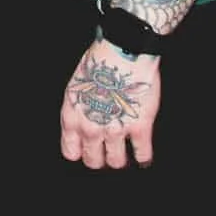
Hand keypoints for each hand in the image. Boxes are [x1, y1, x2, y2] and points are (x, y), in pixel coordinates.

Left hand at [60, 38, 159, 168]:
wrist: (121, 53)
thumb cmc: (97, 65)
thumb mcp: (75, 89)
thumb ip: (78, 111)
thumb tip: (82, 126)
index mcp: (71, 117)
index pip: (71, 152)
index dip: (80, 152)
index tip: (87, 149)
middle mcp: (91, 128)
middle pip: (94, 161)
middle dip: (100, 158)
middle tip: (107, 150)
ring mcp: (115, 130)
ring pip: (117, 162)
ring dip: (120, 158)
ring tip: (123, 151)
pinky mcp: (140, 128)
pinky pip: (143, 155)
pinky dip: (143, 157)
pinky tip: (142, 155)